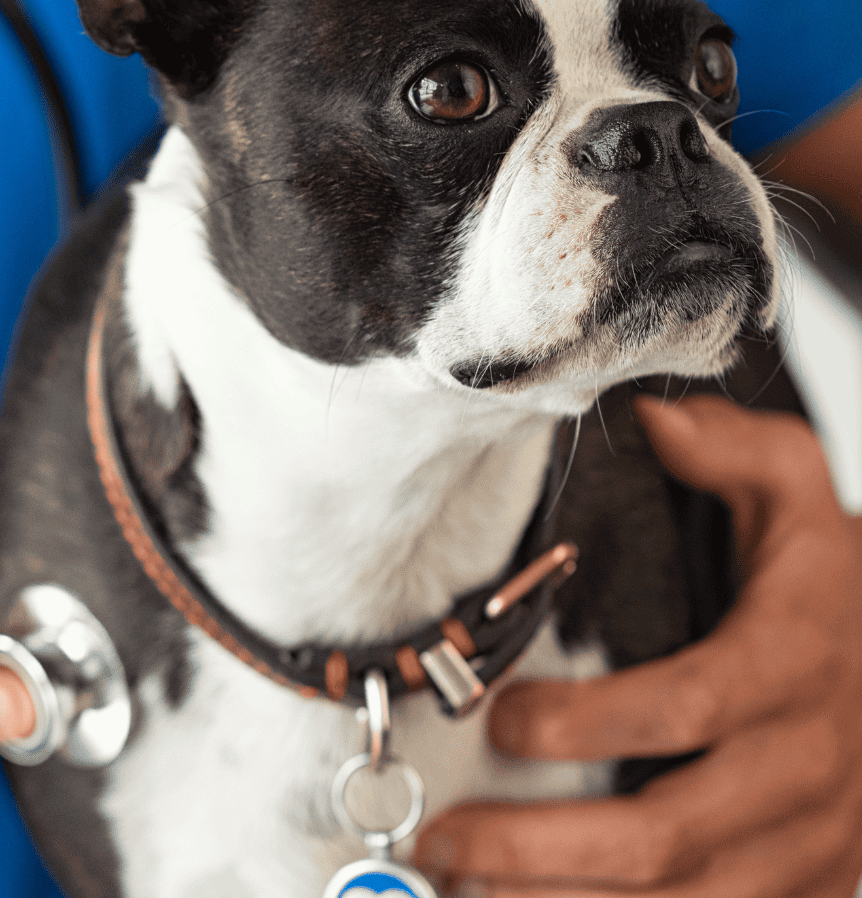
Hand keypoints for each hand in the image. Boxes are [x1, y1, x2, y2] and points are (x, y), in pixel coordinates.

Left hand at [412, 395, 861, 896]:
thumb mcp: (796, 488)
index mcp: (793, 661)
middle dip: (547, 849)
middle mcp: (806, 765)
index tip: (498, 719)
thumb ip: (733, 450)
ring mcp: (813, 840)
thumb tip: (654, 419)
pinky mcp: (809, 884)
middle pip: (672, 831)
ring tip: (466, 891)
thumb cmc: (830, 577)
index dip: (592, 723)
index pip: (689, 706)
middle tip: (445, 838)